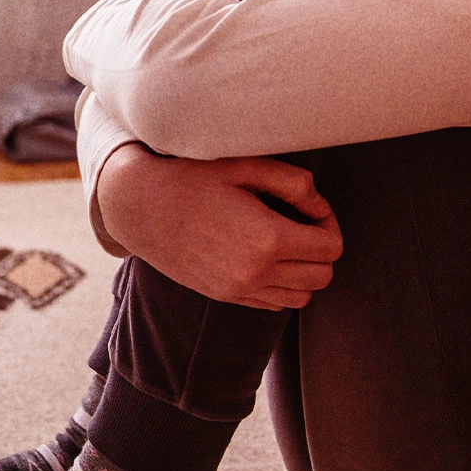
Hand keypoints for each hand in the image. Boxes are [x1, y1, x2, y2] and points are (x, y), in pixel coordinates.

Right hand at [96, 142, 343, 310]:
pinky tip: (264, 257)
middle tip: (302, 223)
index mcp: (268, 238)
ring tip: (285, 242)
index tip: (311, 208)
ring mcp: (238, 290)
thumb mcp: (245, 166)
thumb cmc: (192, 177)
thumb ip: (293, 183)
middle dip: (322, 249)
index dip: (329, 224)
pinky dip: (280, 286)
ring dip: (304, 272)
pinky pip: (272, 304)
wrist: (139, 206)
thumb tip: (320, 207)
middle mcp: (256, 272)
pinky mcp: (223, 296)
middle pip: (323, 277)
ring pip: (301, 298)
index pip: (331, 247)